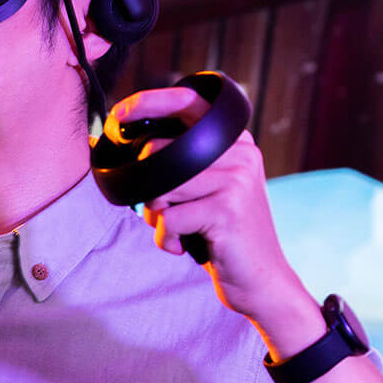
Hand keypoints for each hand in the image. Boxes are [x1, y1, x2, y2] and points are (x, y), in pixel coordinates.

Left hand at [104, 85, 310, 324]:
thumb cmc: (221, 234)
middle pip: (158, 151)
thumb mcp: (209, 187)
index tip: (120, 115)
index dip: (148, 103)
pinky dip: (165, 239)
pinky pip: (168, 218)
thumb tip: (122, 139)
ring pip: (159, 187)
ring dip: (156, 216)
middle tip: (167, 214)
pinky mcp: (226, 209)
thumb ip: (182, 161)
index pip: (187, 102)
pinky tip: (184, 247)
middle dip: (148, 188)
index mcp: (235, 140)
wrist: (262, 280)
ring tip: (178, 230)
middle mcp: (240, 153)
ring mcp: (236, 179)